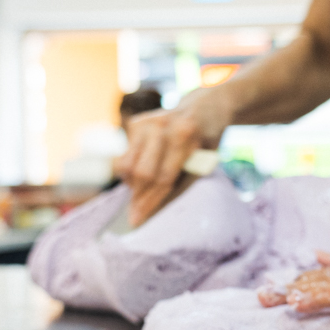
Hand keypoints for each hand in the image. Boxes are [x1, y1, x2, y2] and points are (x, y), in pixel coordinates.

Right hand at [115, 90, 231, 225]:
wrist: (205, 109)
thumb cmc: (206, 144)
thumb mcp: (203, 164)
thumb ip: (180, 185)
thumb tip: (153, 213)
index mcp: (184, 136)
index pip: (163, 178)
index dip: (149, 202)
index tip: (137, 220)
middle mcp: (163, 125)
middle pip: (142, 172)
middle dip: (138, 196)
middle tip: (135, 211)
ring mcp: (147, 121)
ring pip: (127, 164)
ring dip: (131, 183)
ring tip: (142, 187)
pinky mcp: (136, 122)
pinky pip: (124, 155)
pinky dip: (129, 169)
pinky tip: (142, 170)